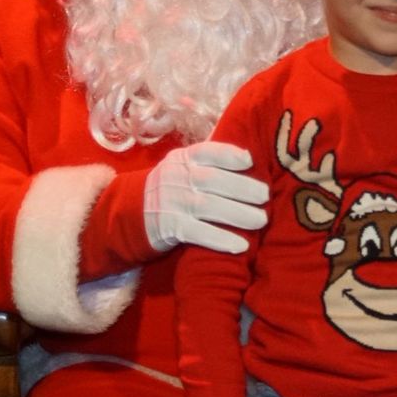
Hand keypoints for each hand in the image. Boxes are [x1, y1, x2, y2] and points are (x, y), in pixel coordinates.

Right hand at [143, 141, 268, 253]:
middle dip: (242, 187)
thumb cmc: (171, 188)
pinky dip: (220, 239)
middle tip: (265, 196)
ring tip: (261, 220)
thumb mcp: (182, 167)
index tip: (249, 160)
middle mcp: (176, 177)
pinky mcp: (169, 227)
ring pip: (208, 206)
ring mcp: (171, 202)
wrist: (131, 214)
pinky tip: (240, 245)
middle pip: (213, 180)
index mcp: (182, 158)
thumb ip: (209, 160)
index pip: (207, 151)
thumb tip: (249, 153)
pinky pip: (198, 232)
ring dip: (238, 214)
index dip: (228, 154)